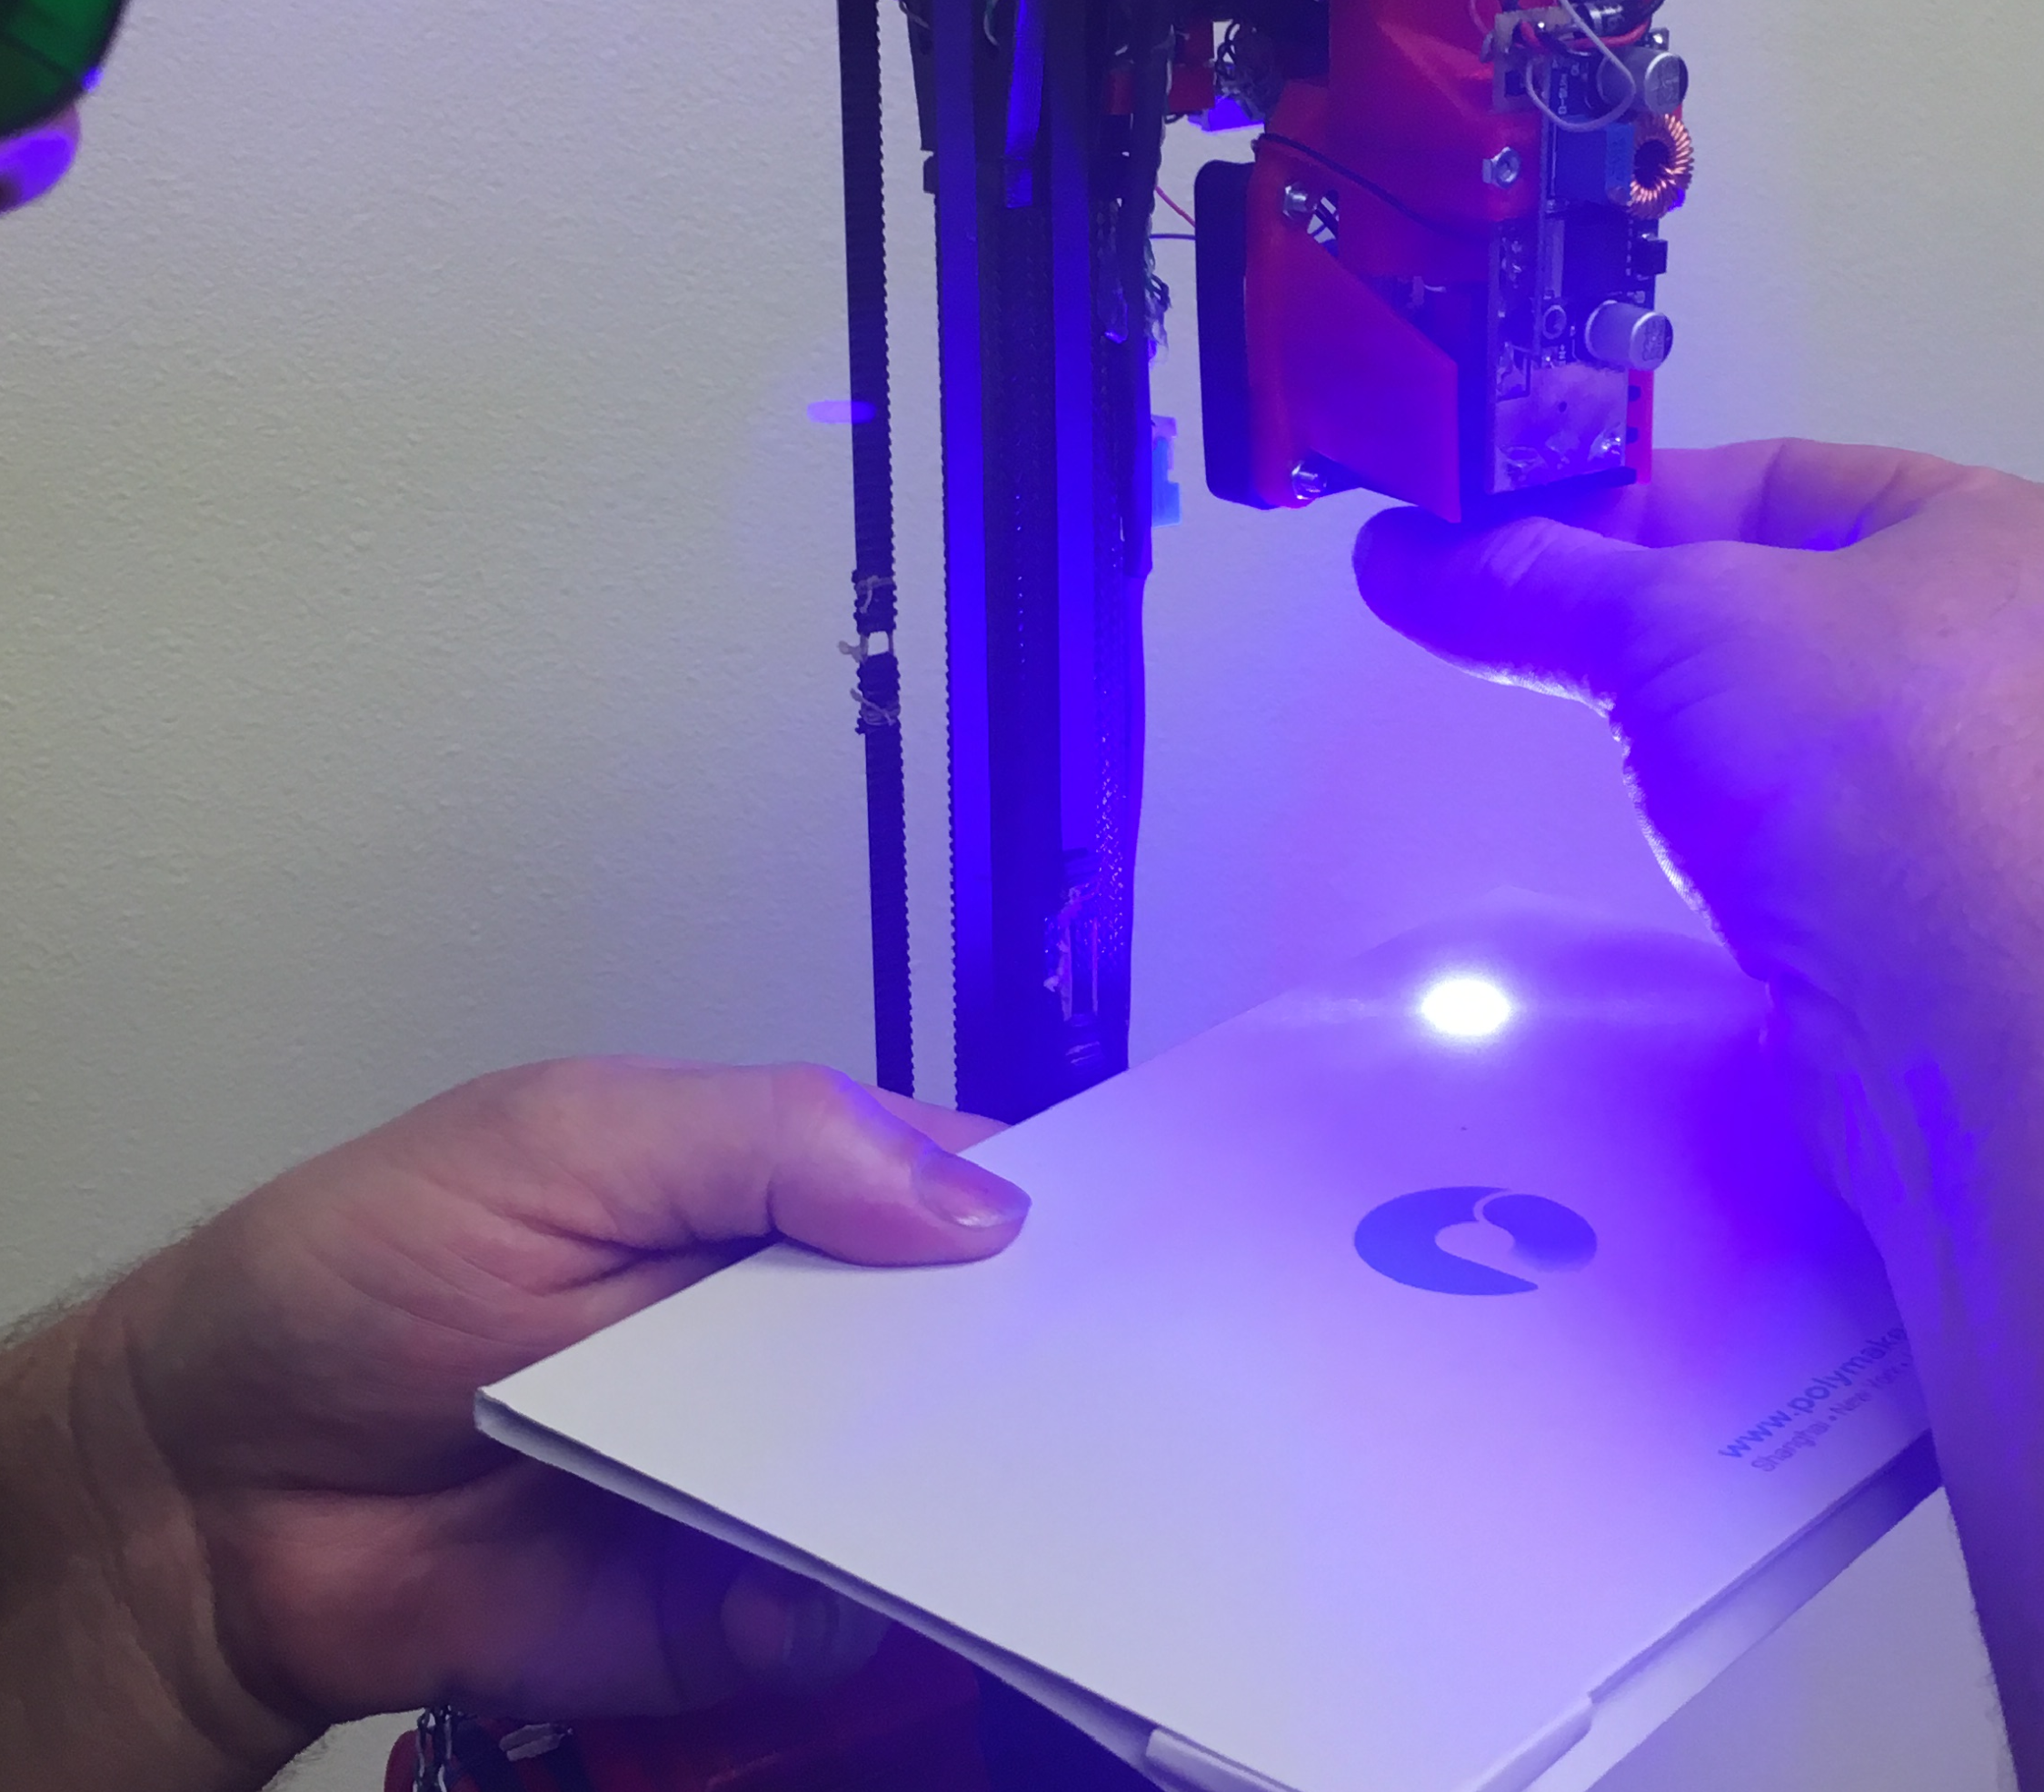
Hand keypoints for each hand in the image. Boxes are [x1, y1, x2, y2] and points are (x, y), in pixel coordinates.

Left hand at [0, 1059, 1026, 1786]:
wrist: (204, 1496)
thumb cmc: (363, 1268)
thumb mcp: (567, 1136)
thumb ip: (769, 1142)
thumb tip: (981, 1202)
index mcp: (771, 1195)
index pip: (949, 1190)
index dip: (1037, 1213)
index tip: (1127, 1248)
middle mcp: (789, 1338)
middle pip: (956, 1354)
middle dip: (1020, 1376)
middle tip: (1092, 1399)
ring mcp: (756, 1478)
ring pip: (911, 1494)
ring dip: (943, 1504)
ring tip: (953, 1502)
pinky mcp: (711, 1614)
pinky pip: (821, 1618)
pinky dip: (826, 1611)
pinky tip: (792, 1591)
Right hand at [1354, 439, 2043, 1026]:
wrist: (2000, 1042)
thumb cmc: (1865, 760)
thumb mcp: (1675, 624)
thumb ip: (1538, 582)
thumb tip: (1395, 553)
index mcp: (2003, 536)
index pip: (1779, 479)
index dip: (1634, 502)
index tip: (1515, 549)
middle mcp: (2030, 655)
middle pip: (1789, 607)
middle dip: (1661, 632)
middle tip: (1540, 651)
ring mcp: (2011, 800)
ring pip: (1806, 735)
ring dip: (1705, 746)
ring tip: (1631, 770)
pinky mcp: (1968, 926)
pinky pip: (1829, 844)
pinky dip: (1751, 843)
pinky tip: (1699, 865)